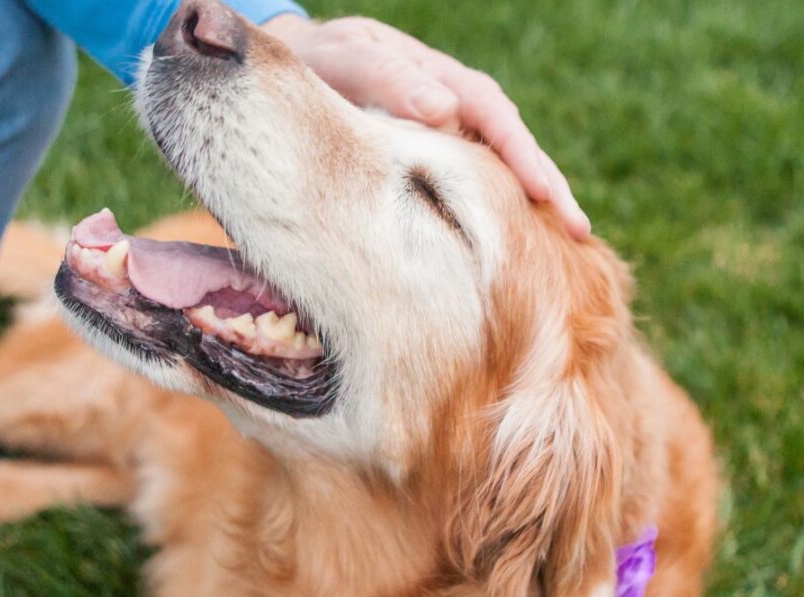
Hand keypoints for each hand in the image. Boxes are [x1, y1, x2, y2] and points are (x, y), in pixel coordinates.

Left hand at [263, 14, 590, 239]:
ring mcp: (451, 136)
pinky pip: (474, 185)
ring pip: (498, 171)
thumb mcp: (350, 60)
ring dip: (530, 206)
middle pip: (513, 148)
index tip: (544, 193)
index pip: (495, 119)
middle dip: (547, 188)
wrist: (305, 66)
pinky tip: (511, 246)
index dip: (521, 157)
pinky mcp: (437, 161)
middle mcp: (458, 109)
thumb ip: (390, 78)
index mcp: (444, 83)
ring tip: (564, 247)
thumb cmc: (325, 63)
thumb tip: (442, 108)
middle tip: (579, 231)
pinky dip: (497, 211)